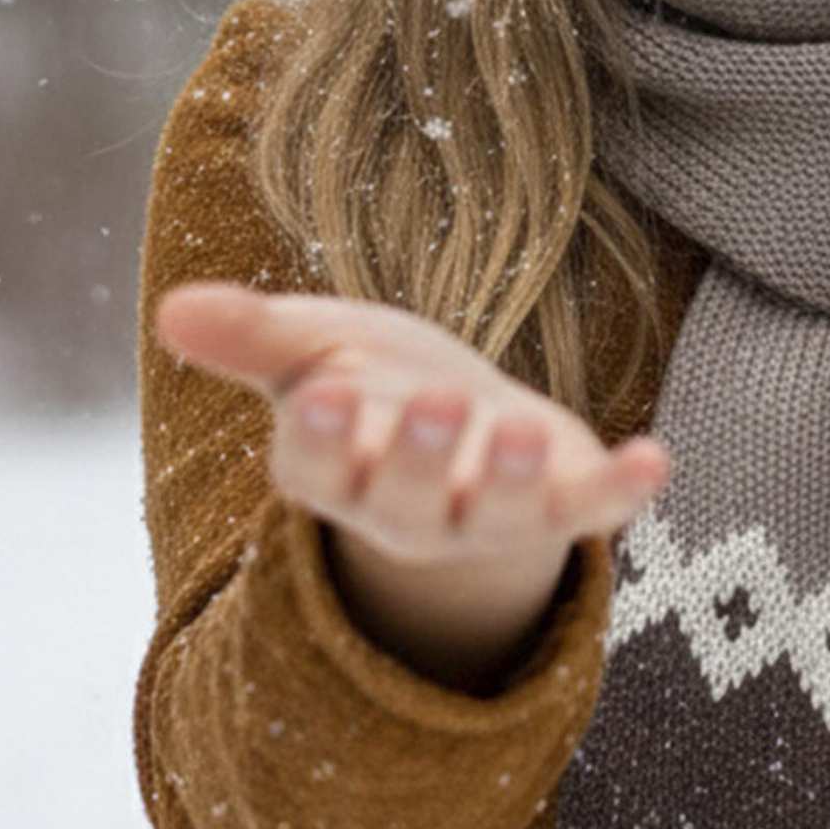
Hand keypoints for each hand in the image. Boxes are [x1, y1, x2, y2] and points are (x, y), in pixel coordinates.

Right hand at [153, 281, 671, 570]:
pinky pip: (593, 510)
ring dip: (510, 478)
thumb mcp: (317, 348)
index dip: (319, 439)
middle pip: (403, 503)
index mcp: (335, 468)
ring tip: (522, 425)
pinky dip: (623, 489)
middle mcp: (406, 509)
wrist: (468, 430)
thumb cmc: (378, 385)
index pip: (313, 468)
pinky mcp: (561, 505)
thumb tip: (173, 309)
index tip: (324, 393)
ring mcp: (487, 516)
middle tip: (434, 404)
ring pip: (496, 519)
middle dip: (417, 457)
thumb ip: (253, 336)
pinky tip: (655, 458)